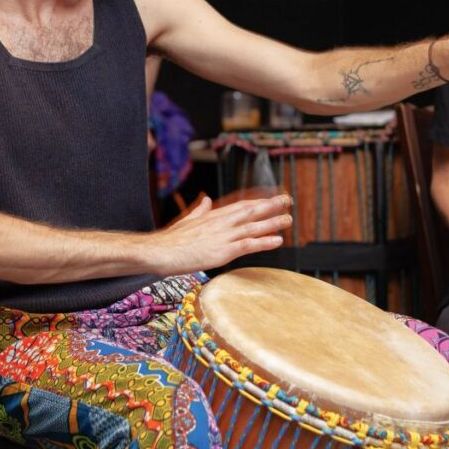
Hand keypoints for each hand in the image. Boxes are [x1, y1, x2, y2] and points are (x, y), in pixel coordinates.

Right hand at [151, 193, 292, 274]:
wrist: (159, 251)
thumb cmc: (171, 240)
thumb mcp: (187, 220)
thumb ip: (200, 210)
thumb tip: (206, 200)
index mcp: (214, 215)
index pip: (241, 205)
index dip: (258, 201)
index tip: (271, 197)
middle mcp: (221, 222)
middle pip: (251, 211)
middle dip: (271, 205)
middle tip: (288, 200)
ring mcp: (223, 236)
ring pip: (253, 226)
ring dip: (273, 222)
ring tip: (289, 218)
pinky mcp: (222, 251)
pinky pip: (248, 245)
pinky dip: (264, 242)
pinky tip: (278, 240)